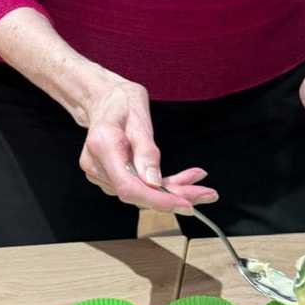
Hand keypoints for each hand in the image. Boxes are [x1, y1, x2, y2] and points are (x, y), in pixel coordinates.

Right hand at [79, 76, 217, 214]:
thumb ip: (146, 152)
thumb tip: (154, 183)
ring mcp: (100, 173)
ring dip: (173, 189)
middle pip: (138, 193)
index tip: (186, 204)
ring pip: (141, 192)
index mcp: (102, 146)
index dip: (158, 200)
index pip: (129, 187)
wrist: (104, 99)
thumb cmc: (122, 102)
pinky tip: (186, 178)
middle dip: (174, 196)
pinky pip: (138, 186)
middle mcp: (96, 165)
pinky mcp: (109, 177)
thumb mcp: (140, 118)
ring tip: (200, 180)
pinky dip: (163, 185)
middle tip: (208, 194)